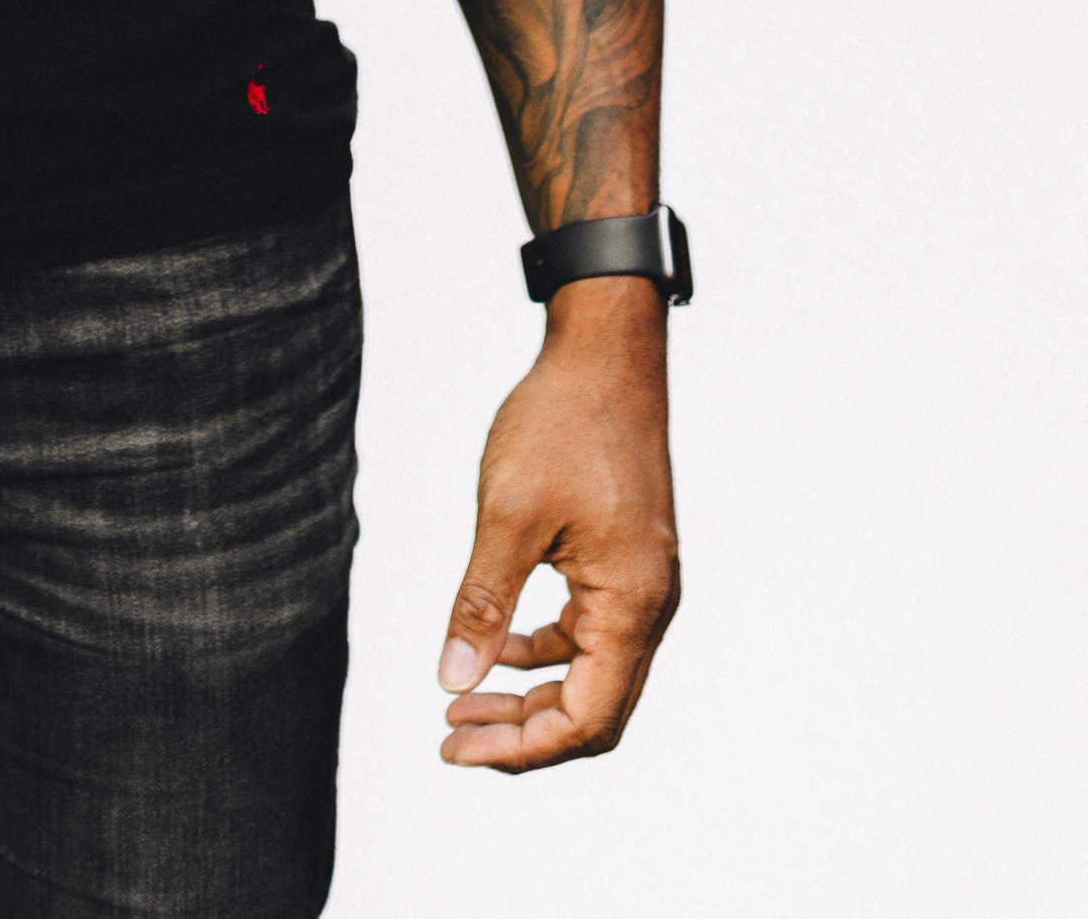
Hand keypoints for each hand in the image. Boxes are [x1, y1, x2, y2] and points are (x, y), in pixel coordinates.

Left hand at [437, 277, 679, 768]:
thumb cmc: (563, 421)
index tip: (453, 745)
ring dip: (529, 694)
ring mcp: (642, 583)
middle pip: (592, 709)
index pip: (585, 718)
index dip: (521, 748)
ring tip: (461, 700)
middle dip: (521, 733)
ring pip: (590, 674)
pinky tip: (496, 644)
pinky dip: (543, 651)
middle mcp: (650, 605)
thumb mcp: (509, 513)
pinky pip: (589, 633)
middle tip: (450, 736)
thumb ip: (483, 603)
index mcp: (631, 603)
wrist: (607, 353)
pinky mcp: (625, 562)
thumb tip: (453, 682)